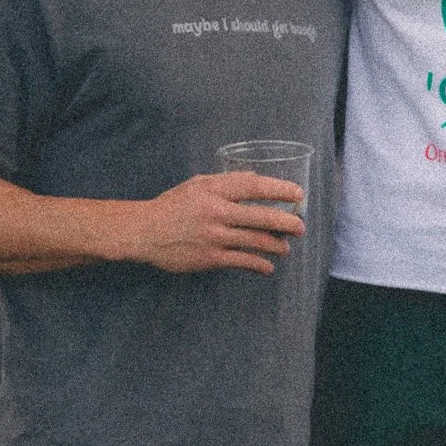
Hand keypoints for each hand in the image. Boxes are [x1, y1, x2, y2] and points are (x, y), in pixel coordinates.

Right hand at [125, 173, 304, 273]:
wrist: (145, 232)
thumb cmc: (173, 205)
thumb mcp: (198, 184)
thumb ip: (227, 181)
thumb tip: (257, 179)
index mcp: (214, 190)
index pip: (255, 186)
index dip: (280, 189)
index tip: (298, 194)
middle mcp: (217, 212)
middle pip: (263, 216)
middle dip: (287, 222)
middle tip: (300, 227)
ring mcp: (215, 237)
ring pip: (257, 241)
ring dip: (277, 245)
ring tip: (285, 247)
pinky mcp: (211, 258)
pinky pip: (244, 261)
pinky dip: (260, 265)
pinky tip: (267, 266)